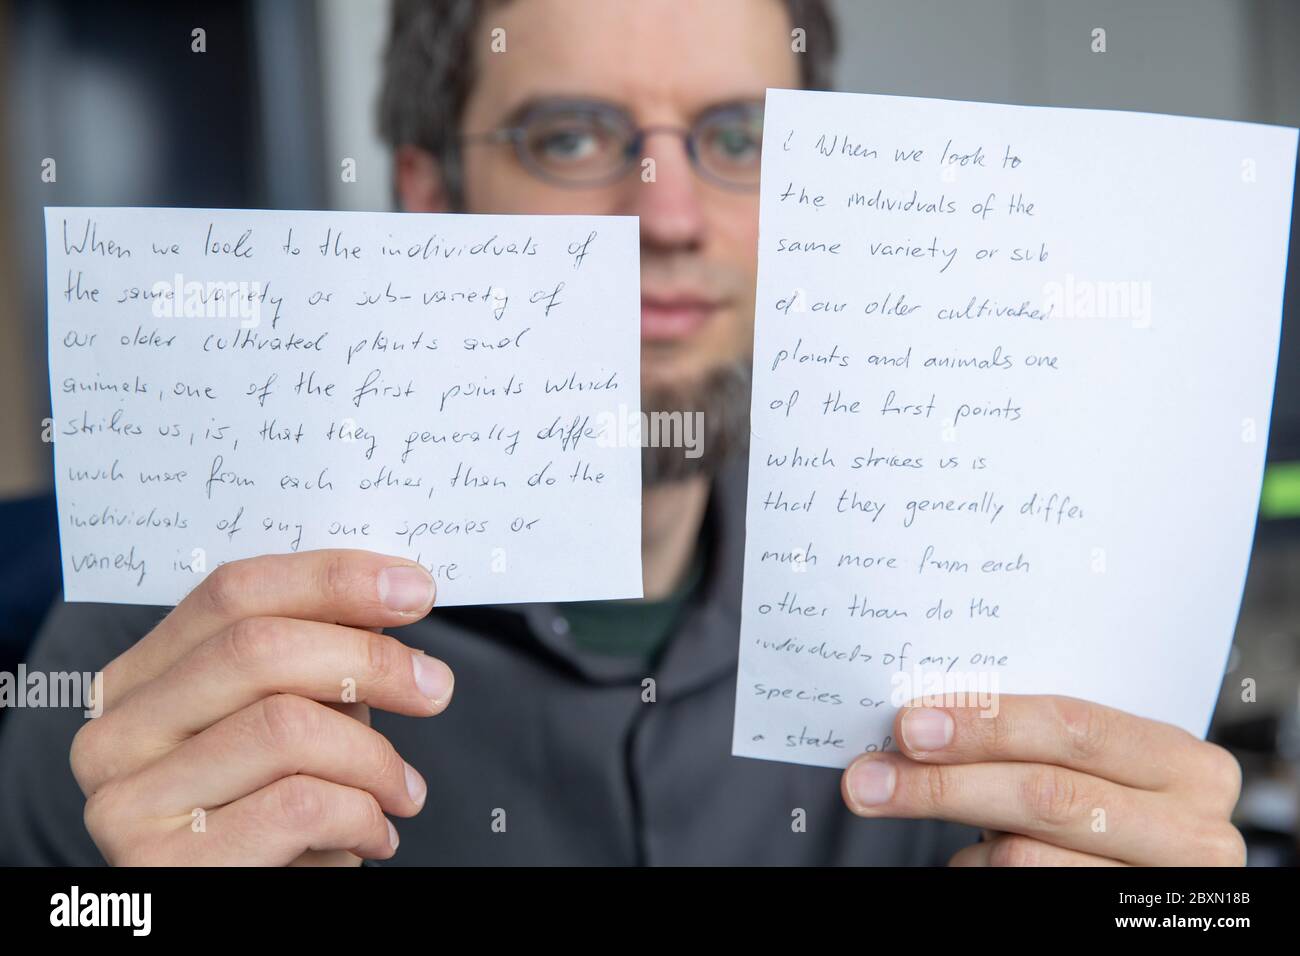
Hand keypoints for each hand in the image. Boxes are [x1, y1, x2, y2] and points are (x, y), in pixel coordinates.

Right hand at [71, 549, 451, 865]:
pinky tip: (374, 834)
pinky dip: (362, 814)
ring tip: (401, 791)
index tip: (414, 588)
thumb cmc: (275, 820)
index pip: (231, 592)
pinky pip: (298, 805)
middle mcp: (115, 735)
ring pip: (285, 726)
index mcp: (139, 681)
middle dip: (369, 660)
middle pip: (257, 648)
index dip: (331, 578)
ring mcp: (127, 803)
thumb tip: (389, 593)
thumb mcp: (296, 723)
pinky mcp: (163, 867)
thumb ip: (319, 662)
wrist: (250, 912)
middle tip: (435, 687)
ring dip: (374, 758)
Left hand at [840, 694, 1244, 865]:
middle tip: (870, 780)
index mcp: (1184, 763)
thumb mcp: (1087, 762)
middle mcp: (1193, 830)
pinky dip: (979, 868)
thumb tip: (917, 724)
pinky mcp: (1122, 924)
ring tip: (925, 813)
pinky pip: (1027, 891)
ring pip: (1027, 857)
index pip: (1073, 728)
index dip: (985, 724)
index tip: (909, 726)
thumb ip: (1028, 737)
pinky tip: (973, 855)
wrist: (1142, 866)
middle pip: (1047, 795)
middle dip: (945, 784)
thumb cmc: (1106, 798)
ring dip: (960, 837)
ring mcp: (1161, 889)